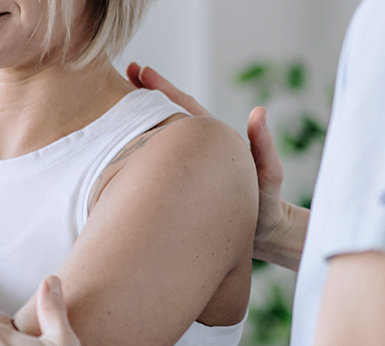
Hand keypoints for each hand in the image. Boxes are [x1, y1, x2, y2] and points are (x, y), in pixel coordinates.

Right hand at [126, 63, 291, 259]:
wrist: (266, 235)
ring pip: (160, 140)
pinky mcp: (182, 188)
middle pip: (168, 117)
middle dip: (146, 95)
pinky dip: (141, 153)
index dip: (163, 90)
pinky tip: (122, 152)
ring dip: (140, 124)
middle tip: (126, 72)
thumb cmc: (269, 205)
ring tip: (115, 107)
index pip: (185, 109)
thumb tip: (258, 112)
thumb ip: (263, 145)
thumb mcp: (269, 173)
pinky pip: (158, 166)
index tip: (142, 72)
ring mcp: (189, 169)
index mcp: (213, 141)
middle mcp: (199, 152)